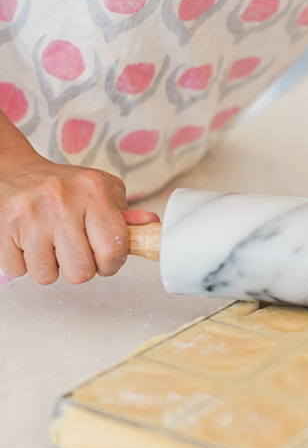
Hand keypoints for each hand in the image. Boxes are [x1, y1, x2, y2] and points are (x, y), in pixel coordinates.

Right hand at [0, 140, 158, 285]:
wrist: (14, 171)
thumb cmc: (63, 185)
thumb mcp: (100, 189)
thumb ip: (124, 215)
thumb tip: (152, 228)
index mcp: (92, 190)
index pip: (114, 248)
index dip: (112, 264)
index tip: (105, 259)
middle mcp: (61, 200)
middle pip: (81, 272)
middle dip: (80, 268)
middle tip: (73, 250)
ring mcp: (29, 214)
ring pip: (48, 276)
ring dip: (50, 267)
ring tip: (48, 243)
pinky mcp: (2, 226)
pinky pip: (18, 271)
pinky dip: (24, 263)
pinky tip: (28, 241)